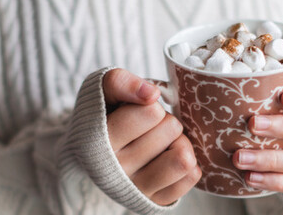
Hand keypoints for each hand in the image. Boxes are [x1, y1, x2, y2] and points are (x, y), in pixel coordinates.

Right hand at [103, 69, 201, 204]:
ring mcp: (136, 190)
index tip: (136, 110)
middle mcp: (115, 171)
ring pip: (182, 157)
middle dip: (164, 120)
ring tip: (162, 142)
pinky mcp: (154, 201)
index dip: (150, 104)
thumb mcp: (101, 93)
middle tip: (148, 127)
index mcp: (97, 142)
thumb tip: (151, 93)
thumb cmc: (102, 119)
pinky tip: (168, 158)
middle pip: (170, 129)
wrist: (91, 157)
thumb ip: (120, 82)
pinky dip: (187, 162)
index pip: (151, 112)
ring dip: (179, 142)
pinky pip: (191, 176)